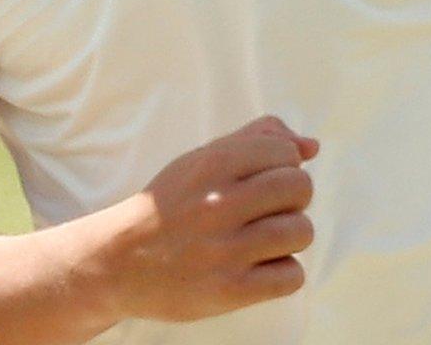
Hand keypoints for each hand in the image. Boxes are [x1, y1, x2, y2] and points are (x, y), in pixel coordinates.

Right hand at [98, 115, 319, 323]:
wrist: (118, 262)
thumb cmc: (171, 206)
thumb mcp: (201, 160)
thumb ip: (256, 140)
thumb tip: (312, 145)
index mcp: (212, 164)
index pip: (286, 152)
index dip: (285, 165)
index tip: (263, 180)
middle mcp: (218, 204)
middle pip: (300, 188)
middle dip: (294, 199)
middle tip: (268, 211)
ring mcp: (224, 250)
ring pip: (302, 231)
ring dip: (290, 237)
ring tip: (264, 241)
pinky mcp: (229, 291)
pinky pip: (292, 276)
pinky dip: (283, 273)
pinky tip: (261, 268)